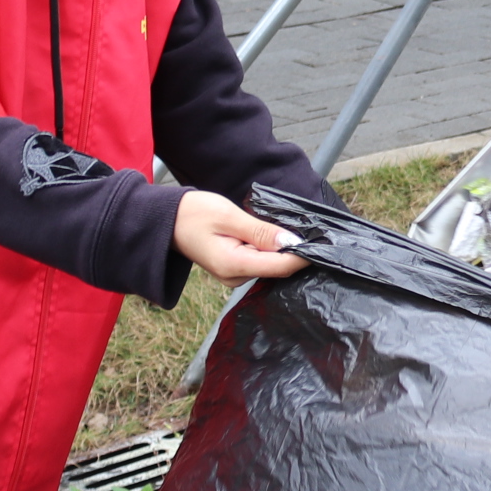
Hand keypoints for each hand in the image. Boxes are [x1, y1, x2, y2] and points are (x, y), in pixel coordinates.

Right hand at [172, 190, 307, 281]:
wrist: (167, 221)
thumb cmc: (194, 213)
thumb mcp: (229, 216)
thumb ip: (261, 231)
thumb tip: (292, 242)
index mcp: (234, 266)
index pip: (280, 266)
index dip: (304, 255)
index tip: (324, 242)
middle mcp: (236, 277)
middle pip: (278, 268)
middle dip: (296, 250)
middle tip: (315, 230)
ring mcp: (235, 275)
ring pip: (271, 264)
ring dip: (283, 248)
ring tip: (296, 229)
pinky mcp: (235, 268)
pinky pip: (261, 261)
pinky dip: (271, 248)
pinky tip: (274, 234)